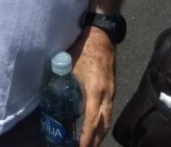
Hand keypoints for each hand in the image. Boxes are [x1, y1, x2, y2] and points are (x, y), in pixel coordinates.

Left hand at [69, 28, 115, 146]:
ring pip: (108, 119)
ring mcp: (112, 91)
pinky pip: (109, 111)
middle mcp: (107, 94)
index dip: (87, 136)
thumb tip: (57, 103)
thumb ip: (65, 86)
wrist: (102, 35)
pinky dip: (103, 122)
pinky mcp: (113, 88)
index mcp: (95, 89)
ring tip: (91, 143)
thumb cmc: (83, 49)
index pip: (92, 120)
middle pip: (104, 124)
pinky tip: (96, 126)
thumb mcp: (69, 68)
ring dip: (100, 133)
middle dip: (96, 141)